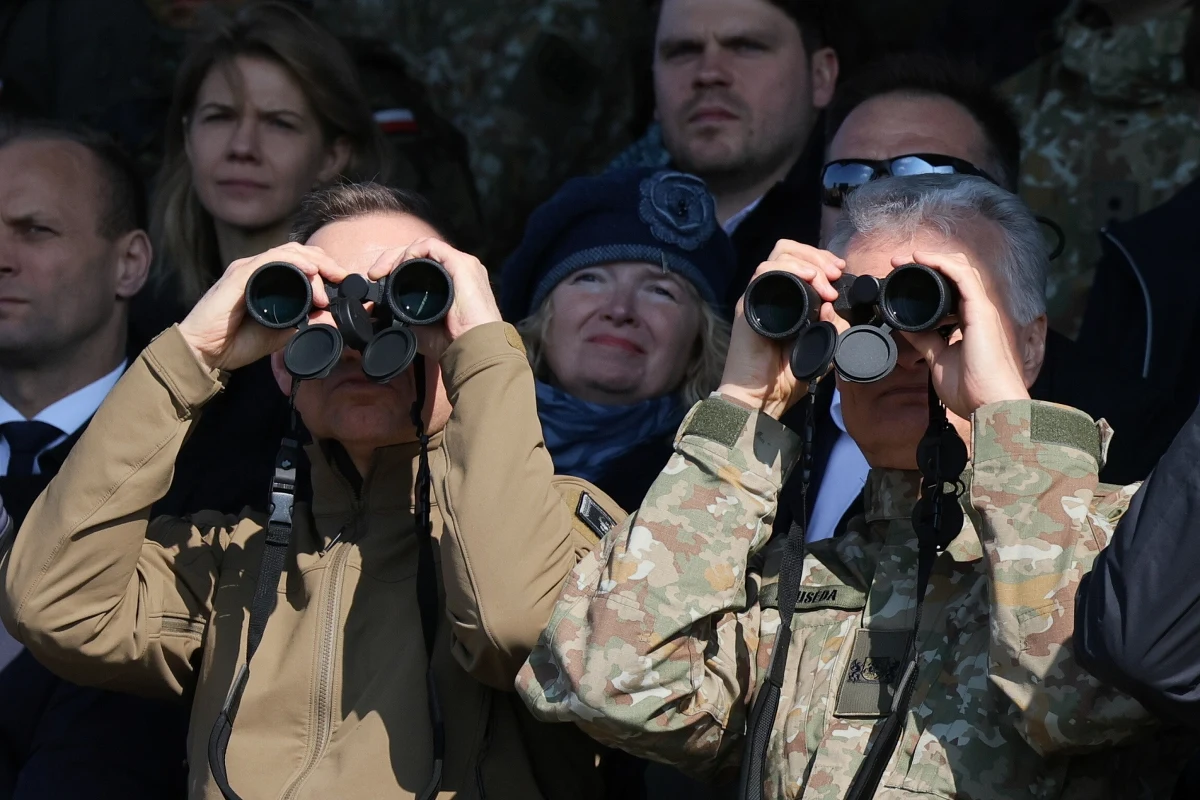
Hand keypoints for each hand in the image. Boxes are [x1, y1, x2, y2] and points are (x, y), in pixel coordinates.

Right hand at [178, 243, 345, 370]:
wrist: (203, 352)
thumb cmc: (235, 342)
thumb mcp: (280, 333)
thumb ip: (302, 322)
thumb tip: (329, 315)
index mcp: (268, 280)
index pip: (302, 263)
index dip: (326, 268)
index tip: (345, 282)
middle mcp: (258, 270)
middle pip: (299, 252)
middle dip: (326, 263)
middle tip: (342, 279)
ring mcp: (248, 270)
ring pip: (287, 252)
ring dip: (314, 263)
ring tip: (331, 278)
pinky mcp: (238, 276)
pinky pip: (269, 260)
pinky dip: (293, 263)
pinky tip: (310, 272)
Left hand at [367, 238, 501, 358]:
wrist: (474, 347)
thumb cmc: (453, 342)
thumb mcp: (422, 328)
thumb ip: (406, 318)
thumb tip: (382, 316)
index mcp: (451, 282)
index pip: (420, 263)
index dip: (395, 266)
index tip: (377, 280)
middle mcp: (457, 270)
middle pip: (419, 252)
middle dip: (392, 258)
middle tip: (375, 273)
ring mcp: (461, 264)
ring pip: (423, 246)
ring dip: (399, 254)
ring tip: (384, 270)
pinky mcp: (462, 264)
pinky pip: (432, 246)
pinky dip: (412, 251)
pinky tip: (401, 265)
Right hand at [718, 240, 844, 418]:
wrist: (762, 397)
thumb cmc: (787, 376)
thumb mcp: (825, 347)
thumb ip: (835, 327)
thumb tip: (834, 306)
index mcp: (789, 298)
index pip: (802, 260)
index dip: (822, 259)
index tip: (841, 271)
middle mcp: (772, 292)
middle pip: (789, 249)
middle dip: (818, 256)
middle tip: (835, 274)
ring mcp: (758, 296)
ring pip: (779, 254)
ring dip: (807, 262)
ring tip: (825, 282)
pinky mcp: (748, 304)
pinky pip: (764, 271)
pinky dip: (789, 268)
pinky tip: (808, 280)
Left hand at [898, 251, 1029, 418]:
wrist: (989, 406)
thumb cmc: (971, 390)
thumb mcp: (939, 359)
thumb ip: (926, 341)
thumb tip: (907, 327)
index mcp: (970, 322)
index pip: (952, 288)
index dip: (929, 277)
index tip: (901, 275)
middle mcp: (978, 312)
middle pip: (957, 273)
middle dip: (928, 263)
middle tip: (899, 263)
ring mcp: (982, 309)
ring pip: (961, 269)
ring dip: (931, 259)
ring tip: (906, 258)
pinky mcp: (981, 311)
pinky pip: (963, 276)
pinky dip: (942, 263)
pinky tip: (922, 259)